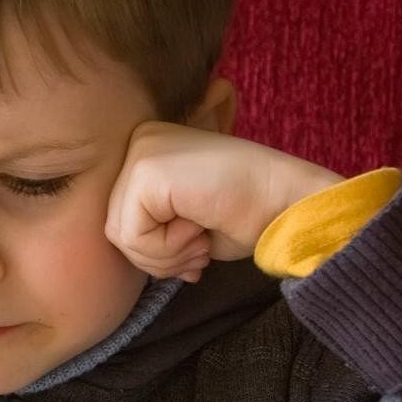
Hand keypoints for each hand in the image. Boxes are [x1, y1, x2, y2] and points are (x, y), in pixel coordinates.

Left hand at [105, 121, 342, 281]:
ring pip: (122, 236)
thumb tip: (139, 260)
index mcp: (147, 151)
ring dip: (166, 256)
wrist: (285, 201)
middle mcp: (140, 141)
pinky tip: (198, 227)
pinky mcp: (146, 169)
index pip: (122, 220)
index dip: (158, 251)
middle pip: (116, 229)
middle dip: (159, 258)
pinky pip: (134, 235)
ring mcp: (141, 151)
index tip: (196, 249)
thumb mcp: (186, 220)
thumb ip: (154, 231)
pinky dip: (168, 248)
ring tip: (200, 239)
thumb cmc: (247, 212)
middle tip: (199, 250)